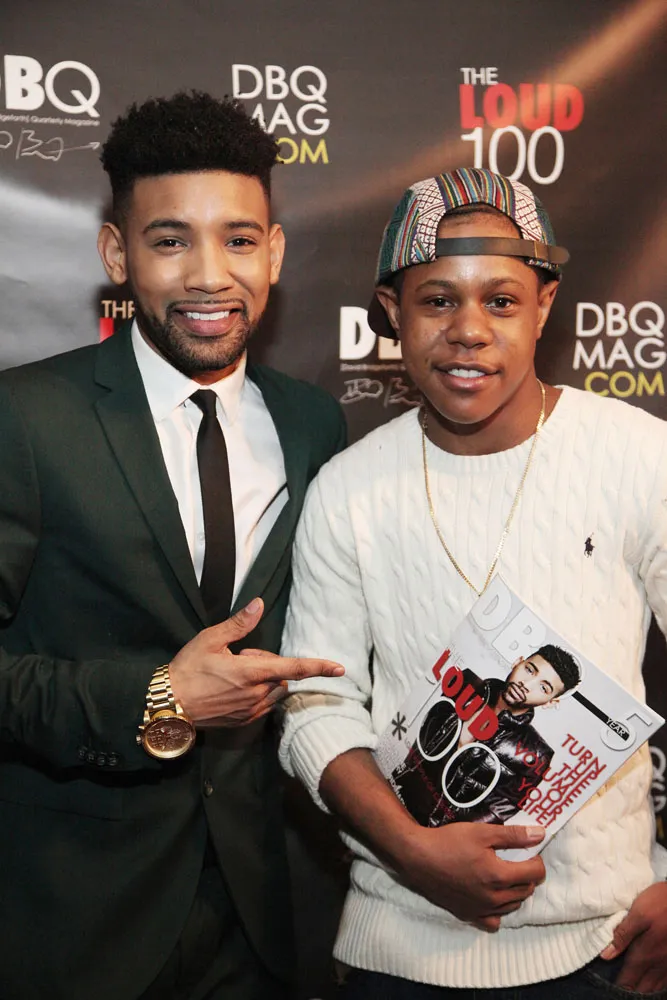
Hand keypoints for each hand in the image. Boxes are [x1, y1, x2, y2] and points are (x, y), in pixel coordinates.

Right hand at [169, 597, 343, 726]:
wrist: (168, 705)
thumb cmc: (187, 669)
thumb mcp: (210, 640)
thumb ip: (239, 624)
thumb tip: (258, 604)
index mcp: (250, 672)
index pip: (293, 668)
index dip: (319, 667)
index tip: (340, 668)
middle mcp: (256, 694)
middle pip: (281, 675)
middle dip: (268, 663)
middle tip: (239, 657)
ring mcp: (250, 710)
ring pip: (274, 690)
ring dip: (265, 679)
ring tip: (234, 674)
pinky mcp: (243, 721)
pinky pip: (264, 704)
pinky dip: (258, 693)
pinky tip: (233, 688)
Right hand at [395, 821, 545, 930]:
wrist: (418, 858)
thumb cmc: (449, 841)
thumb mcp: (482, 832)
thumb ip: (513, 835)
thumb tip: (540, 834)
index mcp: (499, 876)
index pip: (534, 874)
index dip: (536, 861)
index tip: (529, 851)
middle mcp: (493, 898)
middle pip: (526, 891)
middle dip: (528, 875)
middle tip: (518, 860)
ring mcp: (481, 909)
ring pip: (512, 906)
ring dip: (516, 891)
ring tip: (505, 875)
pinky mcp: (468, 914)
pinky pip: (493, 921)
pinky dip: (499, 911)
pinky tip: (492, 896)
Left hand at [600, 882, 666, 992]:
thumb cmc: (661, 903)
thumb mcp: (638, 912)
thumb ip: (623, 934)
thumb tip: (605, 955)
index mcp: (645, 954)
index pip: (628, 979)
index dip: (619, 986)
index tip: (608, 988)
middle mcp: (658, 964)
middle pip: (643, 988)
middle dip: (631, 991)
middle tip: (619, 990)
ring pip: (656, 987)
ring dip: (644, 990)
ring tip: (634, 989)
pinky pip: (666, 981)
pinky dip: (658, 985)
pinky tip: (653, 982)